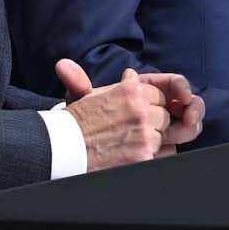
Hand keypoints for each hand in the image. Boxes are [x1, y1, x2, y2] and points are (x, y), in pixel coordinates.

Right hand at [58, 60, 203, 157]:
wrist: (62, 150)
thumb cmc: (74, 123)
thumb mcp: (86, 94)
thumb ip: (113, 78)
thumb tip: (129, 73)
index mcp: (130, 90)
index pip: (159, 94)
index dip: (148, 104)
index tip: (135, 111)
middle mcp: (140, 110)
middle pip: (164, 114)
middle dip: (153, 121)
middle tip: (130, 128)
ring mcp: (144, 134)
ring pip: (165, 134)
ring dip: (153, 138)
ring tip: (128, 141)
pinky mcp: (144, 156)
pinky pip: (166, 152)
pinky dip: (154, 153)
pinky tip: (134, 152)